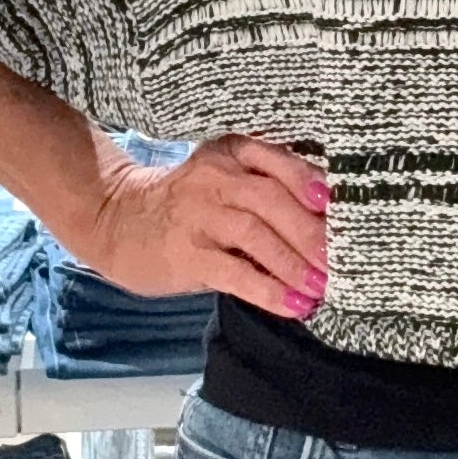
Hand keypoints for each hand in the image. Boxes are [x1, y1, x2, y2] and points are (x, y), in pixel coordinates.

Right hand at [69, 135, 330, 317]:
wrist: (115, 219)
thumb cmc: (187, 203)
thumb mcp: (223, 178)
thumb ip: (267, 187)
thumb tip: (330, 223)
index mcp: (232, 153)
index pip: (278, 161)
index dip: (310, 182)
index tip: (338, 205)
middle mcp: (215, 179)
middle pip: (272, 200)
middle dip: (311, 232)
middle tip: (342, 260)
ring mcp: (198, 216)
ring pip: (255, 236)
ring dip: (295, 265)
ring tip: (323, 287)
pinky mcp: (185, 254)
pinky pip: (234, 273)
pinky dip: (268, 290)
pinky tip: (293, 305)